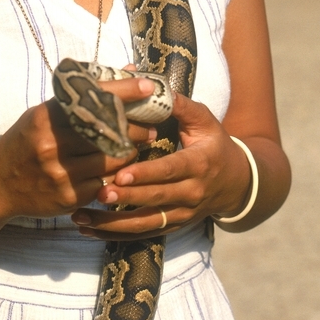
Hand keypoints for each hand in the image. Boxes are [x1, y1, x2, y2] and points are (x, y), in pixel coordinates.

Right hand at [0, 76, 158, 220]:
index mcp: (46, 117)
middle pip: (109, 132)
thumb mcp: (43, 115)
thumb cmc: (25, 142)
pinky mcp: (68, 197)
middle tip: (150, 128)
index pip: (92, 99)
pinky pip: (105, 183)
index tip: (148, 86)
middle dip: (136, 129)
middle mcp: (52, 144)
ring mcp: (60, 172)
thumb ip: (79, 98)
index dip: (124, 91)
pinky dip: (115, 175)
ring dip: (129, 153)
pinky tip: (117, 170)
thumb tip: (124, 71)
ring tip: (135, 148)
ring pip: (112, 160)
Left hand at [70, 92, 251, 239]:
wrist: (236, 183)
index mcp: (198, 164)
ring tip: (83, 218)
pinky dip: (115, 235)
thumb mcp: (205, 121)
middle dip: (126, 198)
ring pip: (146, 223)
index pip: (170, 170)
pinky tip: (89, 231)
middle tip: (97, 193)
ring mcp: (182, 213)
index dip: (146, 174)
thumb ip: (181, 106)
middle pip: (156, 198)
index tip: (121, 174)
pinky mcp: (172, 226)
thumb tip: (154, 85)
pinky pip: (142, 234)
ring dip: (113, 223)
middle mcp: (192, 193)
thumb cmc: (214, 145)